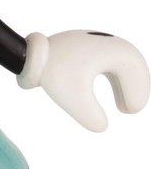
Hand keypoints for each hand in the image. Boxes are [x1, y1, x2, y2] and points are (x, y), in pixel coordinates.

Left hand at [17, 30, 149, 130]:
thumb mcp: (73, 98)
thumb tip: (102, 127)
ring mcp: (95, 42)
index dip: (137, 92)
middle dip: (135, 88)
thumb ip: (91, 116)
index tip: (130, 111)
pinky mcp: (85, 46)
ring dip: (124, 84)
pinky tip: (112, 94)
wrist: (30, 54)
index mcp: (110, 49)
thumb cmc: (53, 73)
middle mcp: (105, 41)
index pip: (133, 71)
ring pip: (120, 63)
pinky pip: (108, 62)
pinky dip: (114, 78)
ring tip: (122, 107)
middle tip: (131, 110)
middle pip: (131, 64)